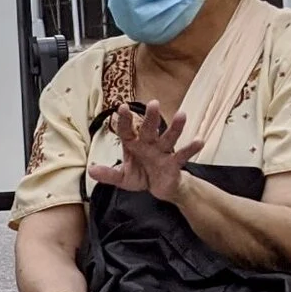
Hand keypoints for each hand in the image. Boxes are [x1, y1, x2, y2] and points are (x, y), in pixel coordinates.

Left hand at [88, 101, 203, 202]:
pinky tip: (199, 141)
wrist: (160, 188)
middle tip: (153, 103)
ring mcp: (163, 152)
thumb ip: (108, 174)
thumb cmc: (141, 176)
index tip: (122, 108)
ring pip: (169, 137)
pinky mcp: (174, 162)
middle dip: (151, 118)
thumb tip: (91, 171)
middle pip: (150, 129)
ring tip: (182, 114)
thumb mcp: (122, 177)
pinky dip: (191, 148)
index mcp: (133, 144)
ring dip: (175, 127)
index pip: (127, 131)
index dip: (125, 121)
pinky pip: (183, 154)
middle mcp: (148, 144)